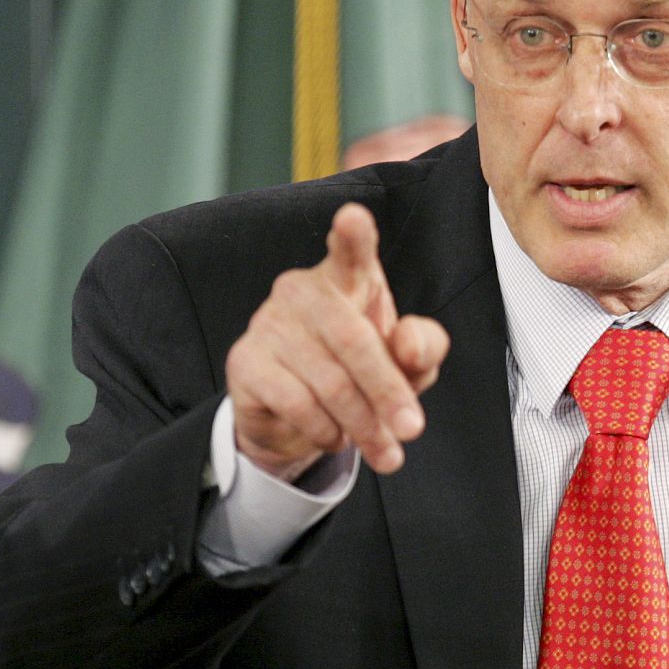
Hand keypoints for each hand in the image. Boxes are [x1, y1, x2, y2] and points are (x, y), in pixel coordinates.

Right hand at [224, 203, 449, 479]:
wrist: (297, 416)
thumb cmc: (361, 369)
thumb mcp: (406, 363)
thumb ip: (423, 348)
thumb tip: (408, 347)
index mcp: (348, 277)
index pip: (350, 251)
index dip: (352, 236)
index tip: (354, 217)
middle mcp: (303, 290)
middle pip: (353, 339)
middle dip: (388, 391)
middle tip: (413, 430)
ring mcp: (269, 323)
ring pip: (328, 380)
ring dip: (363, 424)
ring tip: (386, 451)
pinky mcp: (246, 362)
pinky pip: (296, 403)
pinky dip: (325, 429)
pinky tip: (336, 438)